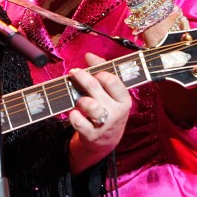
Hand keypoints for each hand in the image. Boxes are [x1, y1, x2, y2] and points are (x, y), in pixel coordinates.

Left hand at [67, 52, 131, 173]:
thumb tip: (89, 55)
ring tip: (78, 99)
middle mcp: (116, 112)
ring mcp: (104, 124)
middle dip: (82, 77)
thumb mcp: (111, 94)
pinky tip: (73, 113)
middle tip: (74, 73)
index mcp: (124, 100)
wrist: (106, 141)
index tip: (89, 69)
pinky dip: (73, 115)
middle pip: (95, 87)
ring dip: (79, 98)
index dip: (98, 72)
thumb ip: (103, 71)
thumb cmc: (107, 109)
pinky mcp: (92, 135)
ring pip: (88, 104)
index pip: (112, 79)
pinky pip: (78, 121)